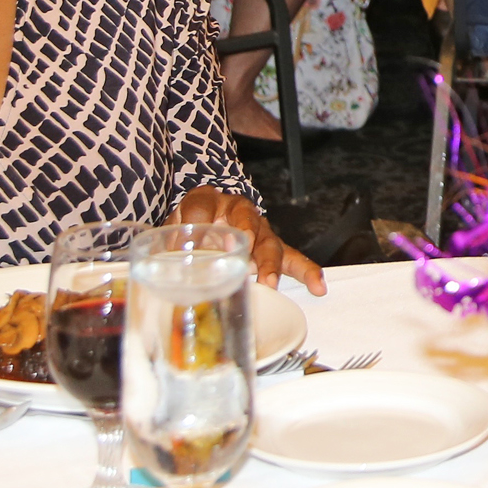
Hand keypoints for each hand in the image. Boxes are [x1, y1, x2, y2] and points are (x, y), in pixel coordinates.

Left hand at [167, 185, 326, 295]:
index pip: (201, 204)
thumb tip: (171, 257)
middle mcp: (238, 211)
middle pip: (246, 221)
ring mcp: (258, 230)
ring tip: (269, 283)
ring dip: (270, 264)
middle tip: (245, 257)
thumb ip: (170, 239)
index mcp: (208, 201)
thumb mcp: (173, 226)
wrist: (205, 220)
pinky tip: (318, 286)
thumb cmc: (189, 225)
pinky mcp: (270, 248)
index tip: (193, 234)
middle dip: (248, 239)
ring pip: (269, 243)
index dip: (199, 217)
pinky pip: (291, 259)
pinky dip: (306, 271)